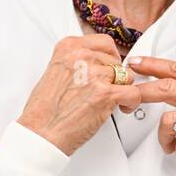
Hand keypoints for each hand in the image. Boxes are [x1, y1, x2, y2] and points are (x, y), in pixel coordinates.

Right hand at [17, 33, 141, 155]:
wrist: (41, 133)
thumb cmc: (45, 110)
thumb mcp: (55, 71)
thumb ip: (76, 62)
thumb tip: (96, 63)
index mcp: (69, 47)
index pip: (104, 43)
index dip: (109, 58)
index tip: (107, 67)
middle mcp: (82, 57)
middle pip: (116, 60)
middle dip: (114, 76)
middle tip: (106, 89)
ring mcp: (95, 74)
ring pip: (127, 76)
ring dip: (123, 89)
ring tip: (113, 100)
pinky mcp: (106, 94)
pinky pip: (134, 93)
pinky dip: (131, 102)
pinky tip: (122, 107)